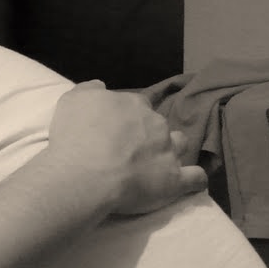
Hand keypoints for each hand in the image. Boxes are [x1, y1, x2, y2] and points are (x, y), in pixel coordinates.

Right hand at [44, 80, 207, 214]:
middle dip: (149, 132)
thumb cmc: (75, 136)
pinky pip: (195, 177)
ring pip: (180, 143)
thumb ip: (90, 89)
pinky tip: (189, 182)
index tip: (116, 129)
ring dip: (173, 149)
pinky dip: (194, 178)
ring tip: (159, 161)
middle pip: (159, 123)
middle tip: (130, 148)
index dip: (128, 116)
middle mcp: (155, 123)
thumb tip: (102, 86)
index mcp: (133, 104)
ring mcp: (168, 151)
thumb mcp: (73, 100)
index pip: (137, 104)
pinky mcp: (175, 180)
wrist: (85, 174)